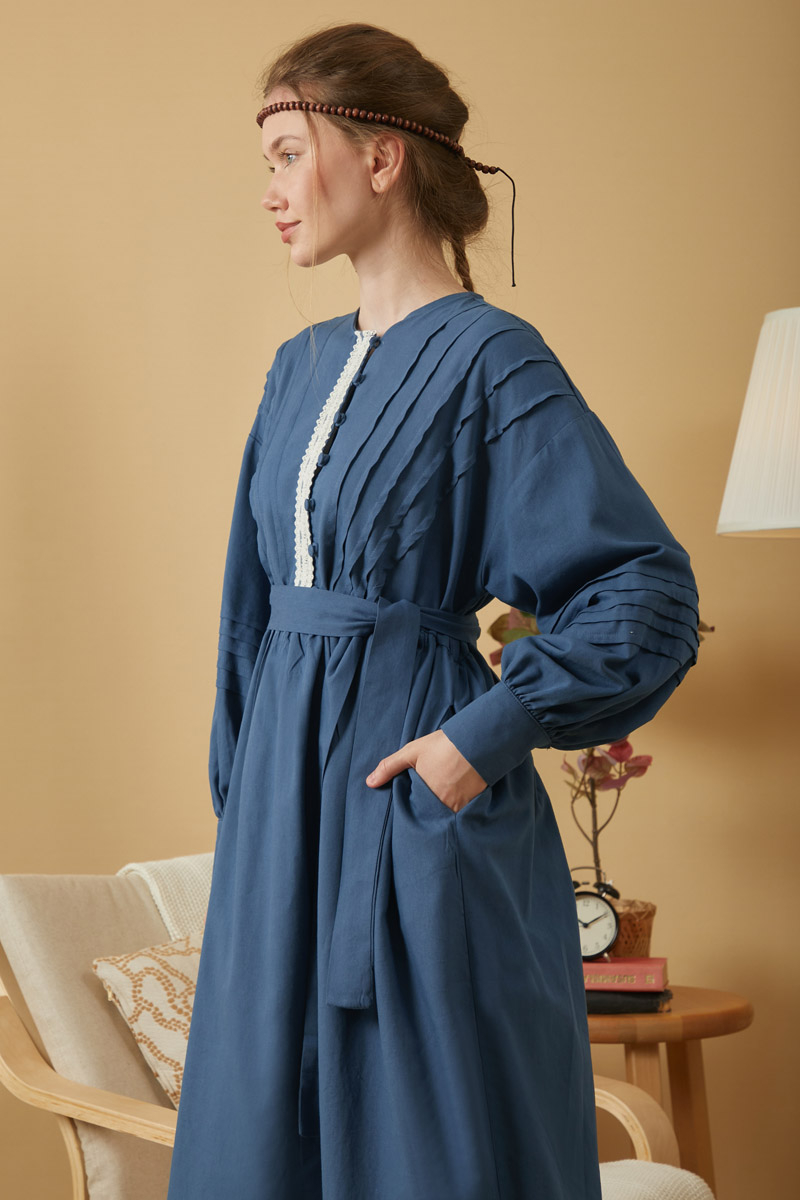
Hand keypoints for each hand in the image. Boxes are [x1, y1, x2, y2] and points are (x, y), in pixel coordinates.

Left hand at [365, 729, 487, 813]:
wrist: (476, 740)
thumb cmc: (443, 745)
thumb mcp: (411, 752)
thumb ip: (389, 767)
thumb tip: (369, 783)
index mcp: (424, 795)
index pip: (415, 811)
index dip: (414, 808)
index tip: (415, 803)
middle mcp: (442, 804)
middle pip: (431, 815)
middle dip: (429, 812)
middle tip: (431, 802)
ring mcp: (460, 806)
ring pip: (447, 814)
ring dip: (445, 810)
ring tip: (446, 797)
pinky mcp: (475, 803)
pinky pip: (464, 812)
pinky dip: (460, 807)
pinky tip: (460, 795)